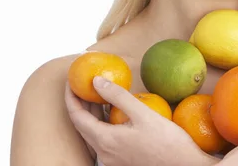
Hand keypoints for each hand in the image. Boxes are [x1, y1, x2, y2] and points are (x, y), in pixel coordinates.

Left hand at [65, 76, 218, 165]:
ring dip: (92, 113)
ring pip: (93, 133)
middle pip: (82, 125)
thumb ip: (118, 96)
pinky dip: (103, 123)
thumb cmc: (168, 142)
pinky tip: (114, 112)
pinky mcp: (122, 161)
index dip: (70, 97)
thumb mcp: (144, 113)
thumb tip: (96, 81)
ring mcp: (112, 160)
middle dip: (80, 103)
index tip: (70, 80)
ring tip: (97, 93)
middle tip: (82, 84)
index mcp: (105, 141)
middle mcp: (104, 154)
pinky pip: (105, 139)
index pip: (76, 116)